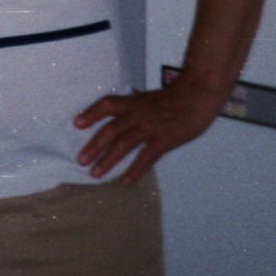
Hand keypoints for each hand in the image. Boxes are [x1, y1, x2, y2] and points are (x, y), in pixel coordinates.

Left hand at [73, 79, 229, 183]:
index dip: (91, 114)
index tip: (77, 124)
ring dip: (108, 160)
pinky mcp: (164, 139)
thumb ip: (136, 103)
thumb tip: (126, 106)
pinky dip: (135, 170)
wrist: (199, 94)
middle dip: (94, 146)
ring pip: (123, 145)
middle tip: (81, 160)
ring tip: (95, 173)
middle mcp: (137, 114)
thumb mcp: (150, 97)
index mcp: (133, 102)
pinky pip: (146, 157)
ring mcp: (150, 127)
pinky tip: (126, 181)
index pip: (107, 105)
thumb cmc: (176, 96)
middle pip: (110, 130)